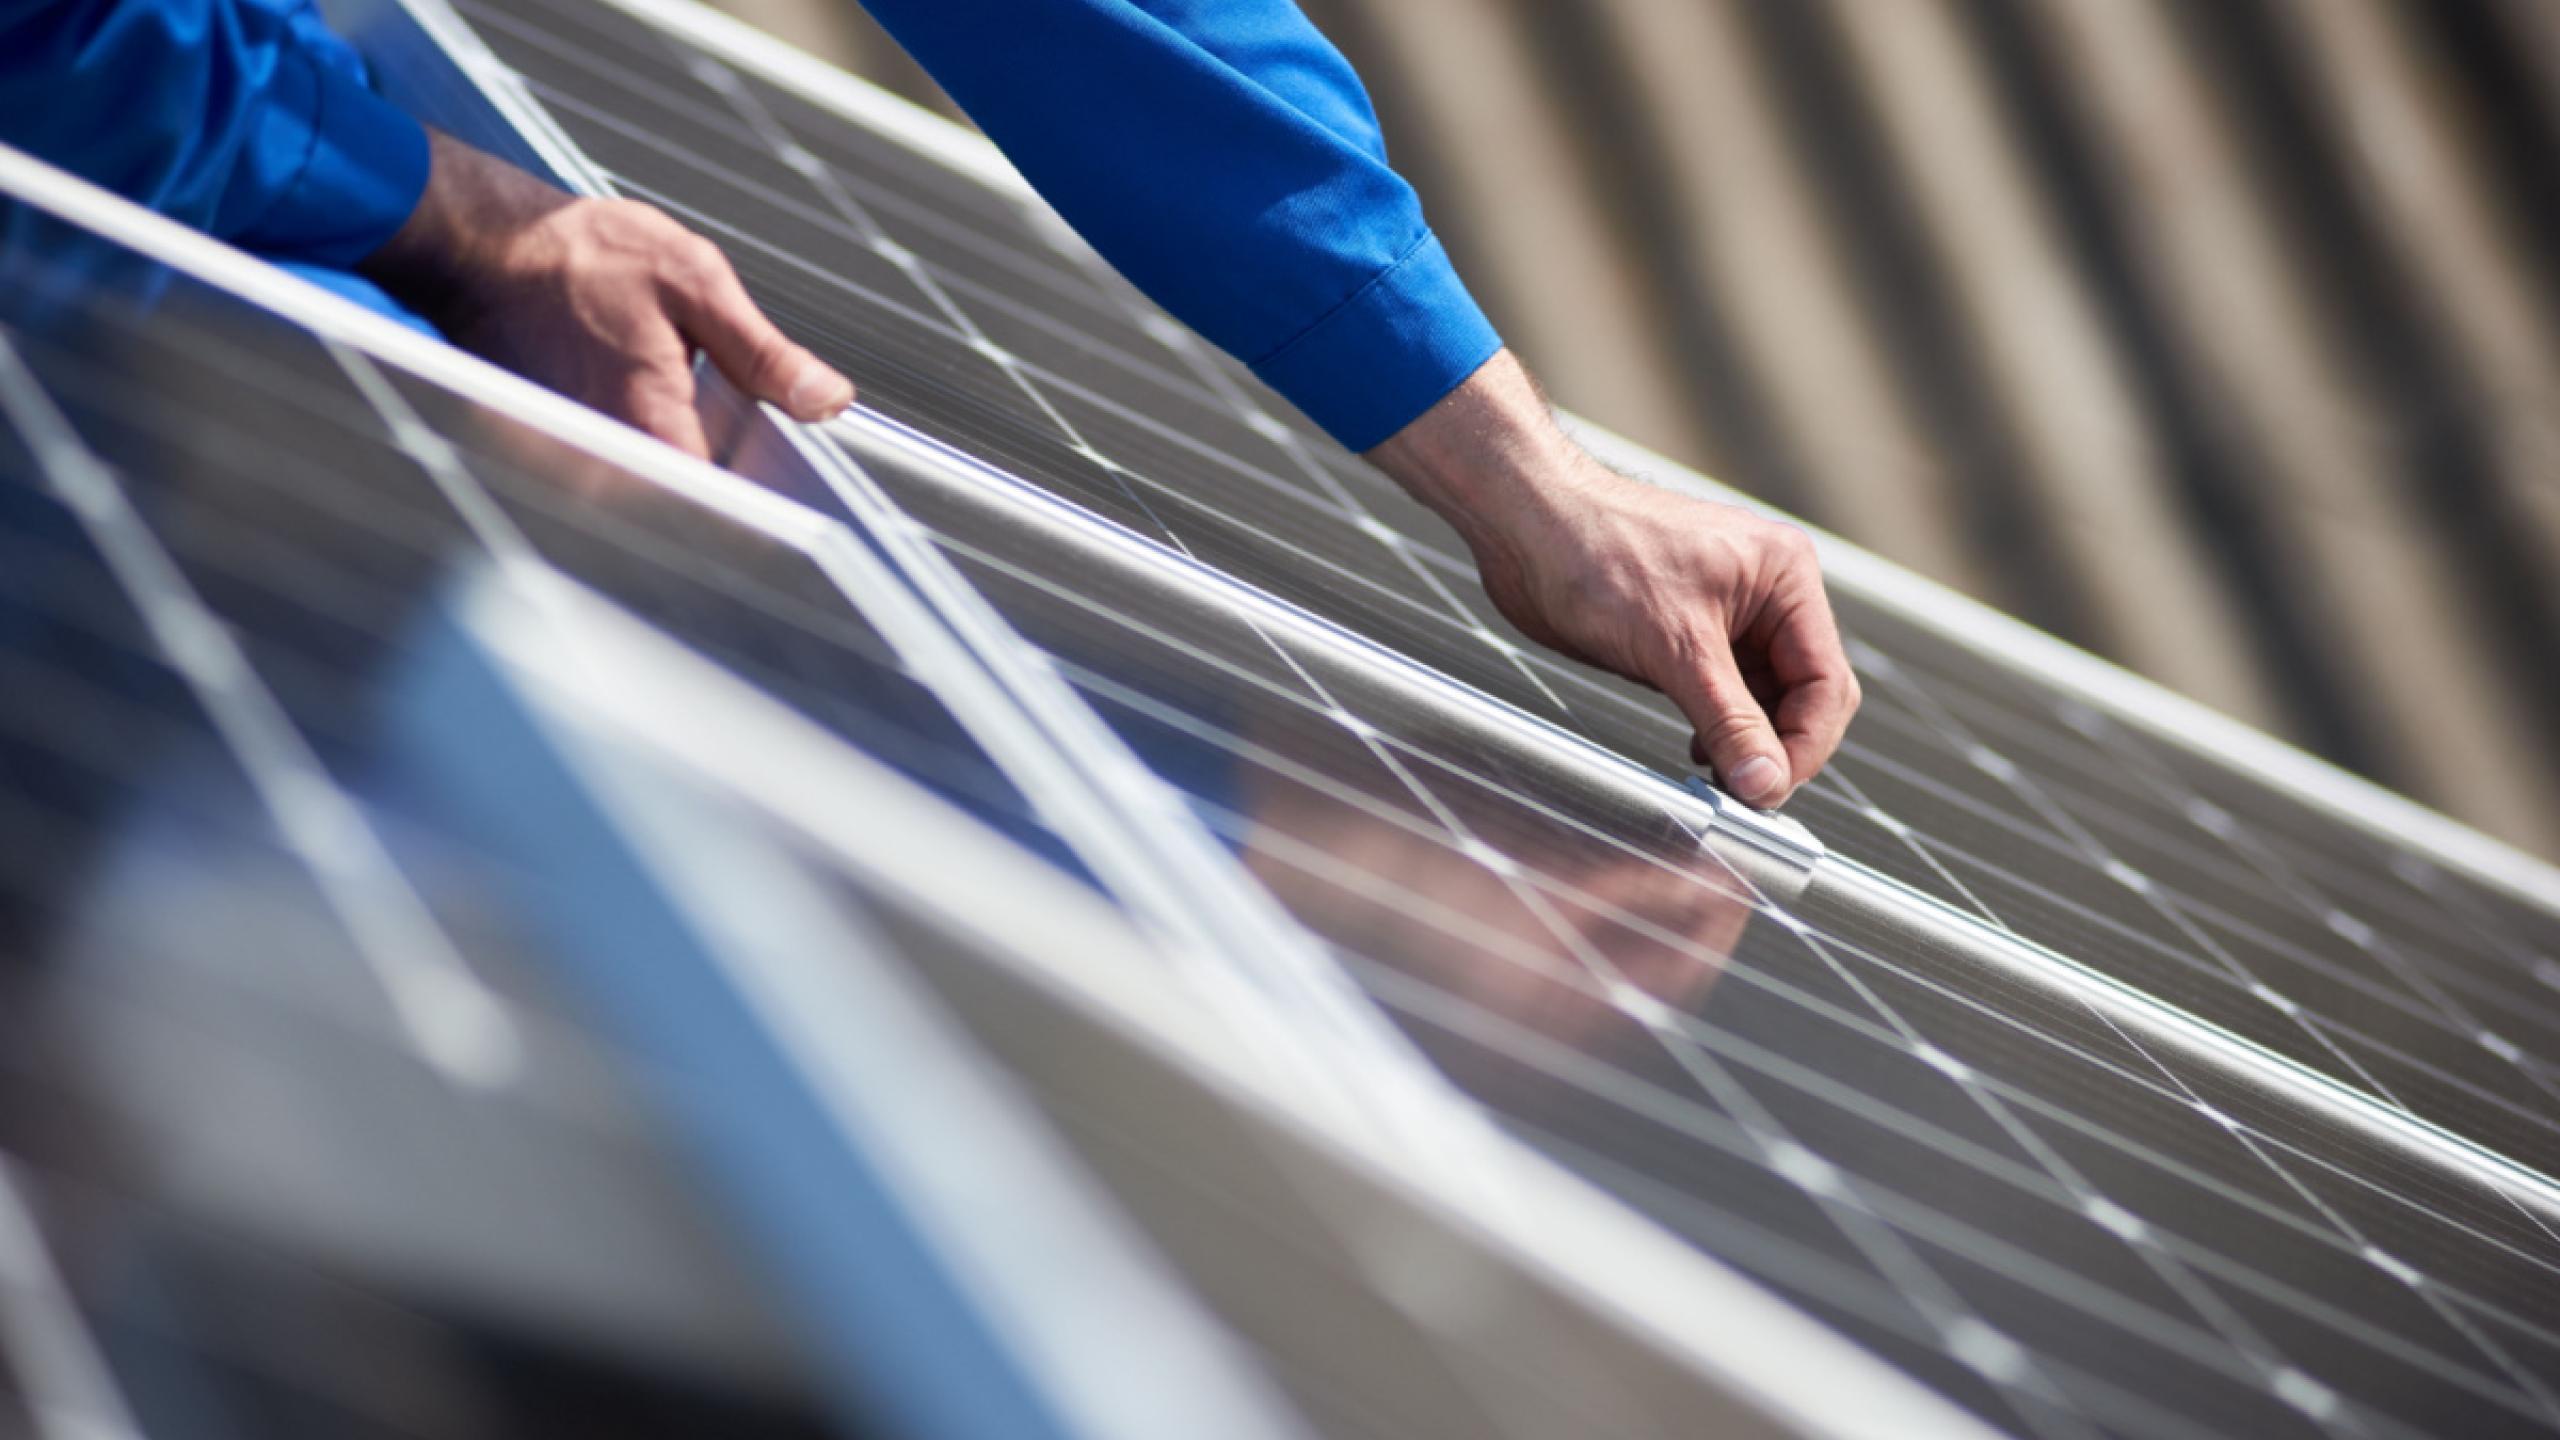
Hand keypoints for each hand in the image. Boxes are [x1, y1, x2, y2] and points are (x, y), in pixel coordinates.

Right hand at [360, 130, 852, 456]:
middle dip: (729, 482)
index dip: (765, 499)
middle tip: (755, 449)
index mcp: (652, 421)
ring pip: (653, 490)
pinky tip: (662, 409)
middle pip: (688, 503)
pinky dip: (649, 451)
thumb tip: (828, 400)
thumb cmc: (581, 254)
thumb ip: (763, 352)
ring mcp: (576, 460)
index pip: (724, 501)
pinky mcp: (558, 451)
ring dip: (687, 468)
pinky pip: (620, 471)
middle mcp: (608, 456)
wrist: (482, 244)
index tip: (797, 494)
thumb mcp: (694, 282)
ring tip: (697, 414)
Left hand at [1367, 351, 1857, 806]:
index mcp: (1786, 576)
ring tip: (1715, 776)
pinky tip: (1696, 748)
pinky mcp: (1689, 628)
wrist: (1525, 522)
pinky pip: (1725, 689)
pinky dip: (1717, 725)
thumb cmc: (1599, 555)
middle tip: (1746, 793)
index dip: (1805, 744)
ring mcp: (1729, 609)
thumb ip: (1729, 722)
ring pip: (1764, 696)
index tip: (1769, 791)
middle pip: (1805, 692)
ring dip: (1746, 740)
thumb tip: (1767, 784)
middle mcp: (1768, 590)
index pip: (1826, 681)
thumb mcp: (1675, 650)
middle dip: (1781, 744)